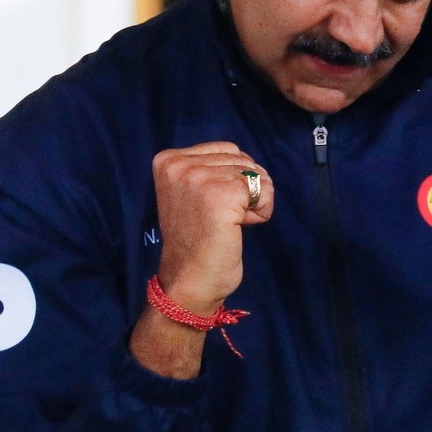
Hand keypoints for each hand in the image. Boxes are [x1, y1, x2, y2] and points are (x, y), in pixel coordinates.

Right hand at [151, 141, 273, 314]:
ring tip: (229, 223)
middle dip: (244, 190)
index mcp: (168, 160)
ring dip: (253, 201)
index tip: (213, 206)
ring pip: (255, 174)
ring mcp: (198, 178)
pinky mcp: (220, 195)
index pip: (228, 150)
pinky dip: (262, 210)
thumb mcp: (192, 192)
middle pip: (243, 160)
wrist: (189, 281)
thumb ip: (211, 169)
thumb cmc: (197, 239)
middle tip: (221, 219)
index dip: (232, 179)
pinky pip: (264, 190)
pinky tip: (240, 226)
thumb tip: (248, 161)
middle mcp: (179, 164)